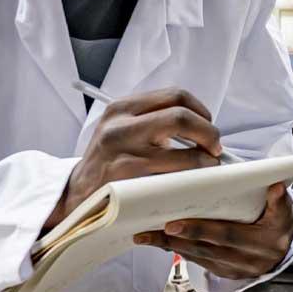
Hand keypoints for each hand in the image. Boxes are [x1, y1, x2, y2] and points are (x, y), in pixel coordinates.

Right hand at [46, 88, 222, 230]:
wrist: (77, 195)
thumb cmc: (109, 163)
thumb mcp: (123, 130)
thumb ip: (154, 121)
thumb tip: (200, 124)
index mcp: (122, 108)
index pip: (175, 96)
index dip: (200, 110)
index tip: (207, 124)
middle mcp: (120, 126)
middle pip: (181, 116)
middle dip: (209, 133)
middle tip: (215, 147)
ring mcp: (123, 154)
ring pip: (183, 152)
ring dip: (205, 161)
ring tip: (208, 166)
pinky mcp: (128, 181)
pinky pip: (174, 179)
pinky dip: (191, 181)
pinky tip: (194, 183)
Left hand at [136, 182, 292, 279]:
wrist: (283, 251)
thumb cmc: (279, 225)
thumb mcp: (284, 212)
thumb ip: (279, 201)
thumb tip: (276, 187)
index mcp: (263, 242)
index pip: (226, 235)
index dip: (199, 230)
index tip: (173, 224)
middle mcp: (247, 260)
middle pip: (206, 249)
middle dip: (176, 240)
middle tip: (150, 230)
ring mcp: (235, 269)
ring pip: (199, 257)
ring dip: (171, 247)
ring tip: (147, 236)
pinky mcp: (225, 273)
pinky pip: (200, 262)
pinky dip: (180, 252)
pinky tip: (163, 243)